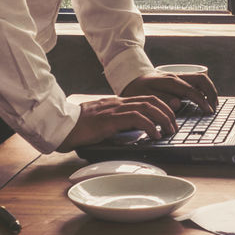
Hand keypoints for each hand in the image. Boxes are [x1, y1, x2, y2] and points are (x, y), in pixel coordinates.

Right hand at [56, 95, 175, 151]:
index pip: (145, 99)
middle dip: (167, 112)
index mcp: (116, 103)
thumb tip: (131, 132)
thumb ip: (116, 123)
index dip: (161, 107)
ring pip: (147, 107)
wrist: (60, 127)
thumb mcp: (101, 122)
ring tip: (169, 131)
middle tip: (174, 126)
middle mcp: (117, 103)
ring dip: (162, 119)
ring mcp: (113, 109)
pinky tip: (154, 135)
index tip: (169, 118)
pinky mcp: (109, 120)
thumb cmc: (77, 127)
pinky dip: (149, 126)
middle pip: (150, 100)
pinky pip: (135, 118)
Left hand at [122, 70, 218, 113]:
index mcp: (170, 81)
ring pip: (201, 78)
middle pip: (201, 79)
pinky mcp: (179, 79)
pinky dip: (204, 89)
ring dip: (209, 90)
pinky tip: (205, 98)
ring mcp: (179, 76)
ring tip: (213, 103)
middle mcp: (177, 76)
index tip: (208, 111)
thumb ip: (162, 100)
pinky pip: (196, 81)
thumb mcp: (146, 97)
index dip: (202, 101)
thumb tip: (178, 103)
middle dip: (211, 92)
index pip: (192, 90)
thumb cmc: (138, 90)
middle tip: (214, 106)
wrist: (132, 79)